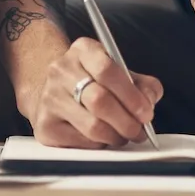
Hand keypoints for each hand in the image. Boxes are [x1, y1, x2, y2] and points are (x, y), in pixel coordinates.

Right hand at [21, 38, 163, 148]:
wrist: (52, 91)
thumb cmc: (93, 83)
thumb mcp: (119, 73)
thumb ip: (142, 85)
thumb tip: (149, 101)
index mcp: (83, 50)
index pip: (107, 69)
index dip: (131, 95)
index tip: (146, 112)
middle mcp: (61, 70)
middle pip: (99, 100)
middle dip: (127, 121)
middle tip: (139, 131)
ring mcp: (50, 98)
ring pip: (92, 126)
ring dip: (116, 136)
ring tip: (123, 135)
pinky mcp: (45, 125)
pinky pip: (81, 143)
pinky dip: (99, 145)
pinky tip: (102, 138)